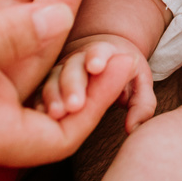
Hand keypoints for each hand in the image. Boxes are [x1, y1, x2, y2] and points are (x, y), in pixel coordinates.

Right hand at [41, 34, 155, 131]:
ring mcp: (59, 71)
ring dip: (54, 97)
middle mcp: (77, 59)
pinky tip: (40, 118)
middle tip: (75, 104)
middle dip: (73, 85)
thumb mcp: (139, 83)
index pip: (99, 52)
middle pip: (73, 69)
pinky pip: (40, 94)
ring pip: (53, 81)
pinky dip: (39, 104)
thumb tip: (134, 128)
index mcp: (103, 53)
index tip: (96, 67)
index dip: (97, 58)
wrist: (101, 60)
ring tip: (57, 114)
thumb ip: (142, 103)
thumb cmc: (124, 72)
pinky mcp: (47, 85)